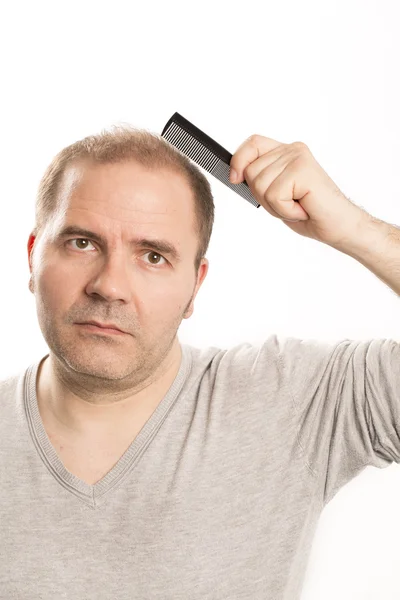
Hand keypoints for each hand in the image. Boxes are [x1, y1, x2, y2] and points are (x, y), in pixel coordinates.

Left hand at [229, 134, 367, 246]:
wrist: (338, 226)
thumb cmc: (309, 212)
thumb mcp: (276, 194)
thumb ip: (260, 179)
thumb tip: (235, 174)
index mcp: (285, 153)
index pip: (252, 143)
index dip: (239, 160)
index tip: (235, 179)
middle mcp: (292, 150)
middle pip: (251, 171)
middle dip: (263, 197)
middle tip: (288, 203)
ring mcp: (298, 158)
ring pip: (260, 185)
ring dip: (276, 206)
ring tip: (297, 206)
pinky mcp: (303, 169)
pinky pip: (274, 195)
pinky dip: (285, 211)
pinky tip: (303, 209)